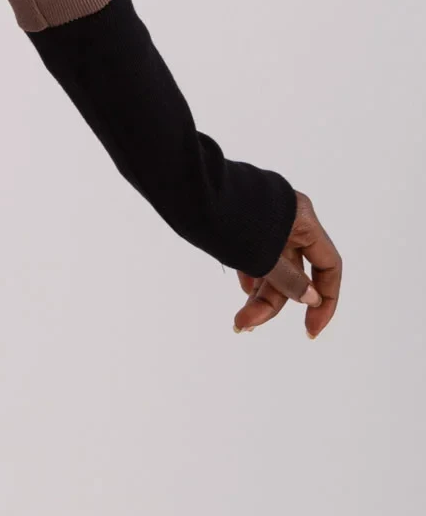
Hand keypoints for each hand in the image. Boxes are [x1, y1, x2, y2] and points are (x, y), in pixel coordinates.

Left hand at [233, 189, 338, 337]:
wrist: (185, 184)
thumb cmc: (227, 214)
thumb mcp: (262, 254)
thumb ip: (289, 279)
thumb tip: (313, 298)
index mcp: (303, 219)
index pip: (329, 265)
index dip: (326, 301)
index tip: (309, 331)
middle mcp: (290, 219)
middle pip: (294, 272)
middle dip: (273, 302)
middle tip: (247, 324)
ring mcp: (267, 221)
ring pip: (273, 267)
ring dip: (259, 295)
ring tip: (240, 320)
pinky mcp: (245, 222)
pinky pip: (256, 255)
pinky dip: (252, 275)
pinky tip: (244, 292)